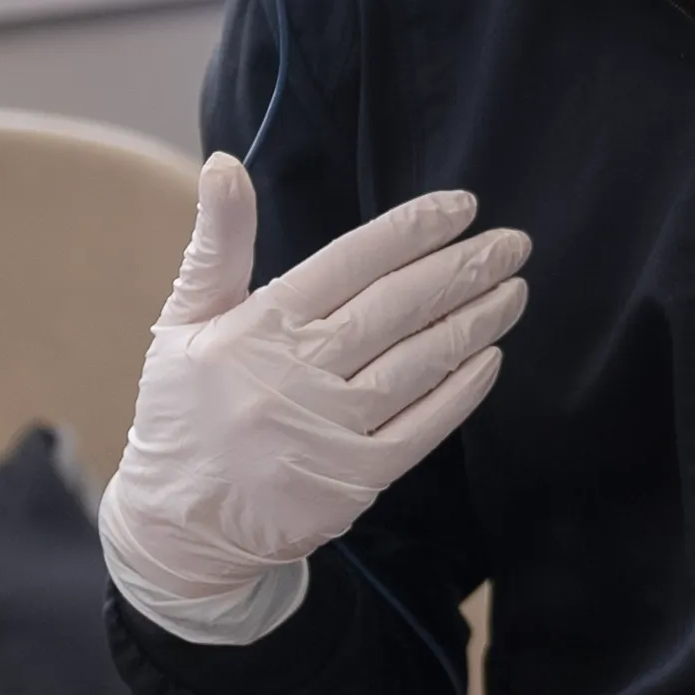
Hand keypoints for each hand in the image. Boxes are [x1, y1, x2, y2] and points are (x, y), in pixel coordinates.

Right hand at [101, 154, 528, 642]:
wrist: (180, 529)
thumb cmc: (186, 410)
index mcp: (254, 329)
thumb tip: (226, 165)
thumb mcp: (185, 320)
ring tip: (514, 289)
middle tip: (514, 242)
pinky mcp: (353, 481)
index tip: (463, 206)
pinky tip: (491, 356)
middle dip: (463, 269)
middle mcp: (293, 377)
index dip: (410, 231)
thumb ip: (218, 242)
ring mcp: (328, 433)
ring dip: (475, 322)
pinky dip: (462, 390)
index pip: (348, 262)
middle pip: (396, 309)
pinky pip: (423, 427)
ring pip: (418, 364)